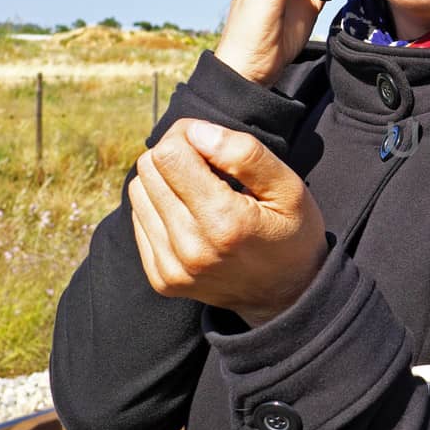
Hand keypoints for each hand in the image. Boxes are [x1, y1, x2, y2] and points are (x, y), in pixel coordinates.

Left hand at [128, 118, 327, 325]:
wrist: (286, 297)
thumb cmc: (292, 235)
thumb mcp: (289, 188)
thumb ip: (246, 154)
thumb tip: (196, 132)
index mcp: (224, 222)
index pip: (170, 154)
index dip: (188, 137)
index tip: (212, 144)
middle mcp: (190, 248)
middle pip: (149, 169)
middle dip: (175, 155)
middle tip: (208, 165)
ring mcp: (171, 267)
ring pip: (138, 192)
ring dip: (164, 181)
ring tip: (199, 191)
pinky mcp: (161, 277)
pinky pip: (138, 220)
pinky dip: (160, 208)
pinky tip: (191, 215)